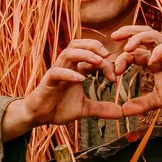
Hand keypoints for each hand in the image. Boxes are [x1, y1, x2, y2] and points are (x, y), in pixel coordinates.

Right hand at [1, 39, 123, 140]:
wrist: (39, 116)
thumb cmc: (59, 108)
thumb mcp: (85, 108)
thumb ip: (102, 108)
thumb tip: (122, 113)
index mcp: (75, 69)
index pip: (91, 56)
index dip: (105, 63)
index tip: (115, 77)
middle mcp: (66, 67)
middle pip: (78, 45)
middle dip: (93, 46)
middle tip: (107, 55)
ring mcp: (56, 72)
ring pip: (67, 53)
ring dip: (83, 54)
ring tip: (97, 60)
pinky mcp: (48, 81)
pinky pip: (57, 72)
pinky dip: (69, 74)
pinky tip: (81, 79)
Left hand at [106, 26, 161, 116]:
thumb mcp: (158, 100)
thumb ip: (141, 104)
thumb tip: (123, 111)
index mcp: (152, 60)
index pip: (133, 53)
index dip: (122, 59)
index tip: (114, 73)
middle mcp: (160, 52)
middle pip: (142, 34)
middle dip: (127, 32)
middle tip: (113, 36)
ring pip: (153, 35)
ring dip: (139, 38)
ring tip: (128, 47)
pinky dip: (159, 51)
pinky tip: (151, 60)